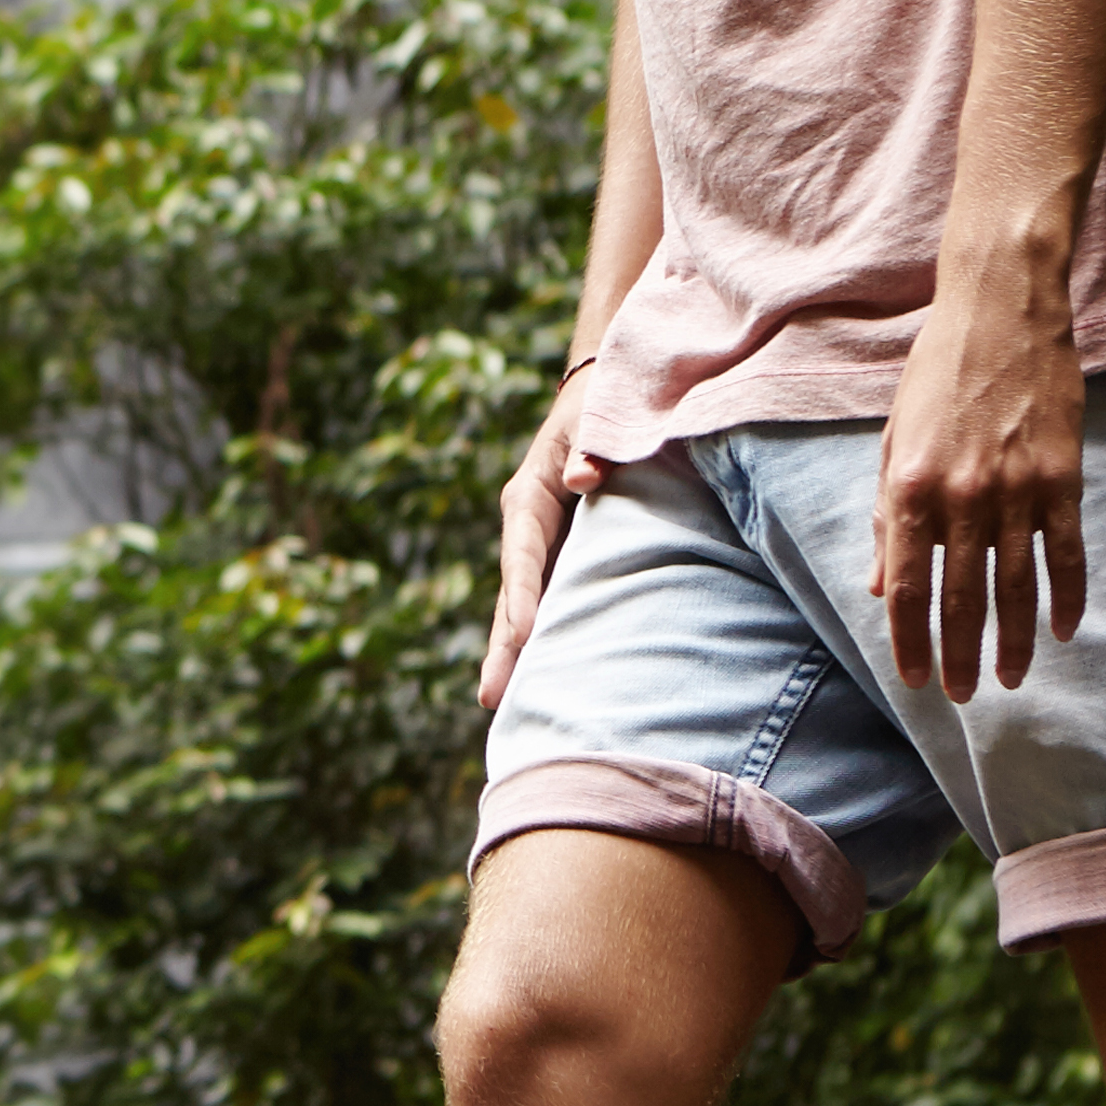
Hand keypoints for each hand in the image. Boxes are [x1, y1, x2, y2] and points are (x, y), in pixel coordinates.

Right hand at [475, 361, 609, 711]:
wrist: (614, 398)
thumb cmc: (610, 403)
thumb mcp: (599, 413)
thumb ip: (593, 442)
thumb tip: (582, 480)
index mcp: (530, 494)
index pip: (523, 551)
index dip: (522, 593)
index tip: (523, 635)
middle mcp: (529, 529)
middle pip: (514, 593)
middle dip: (504, 645)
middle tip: (491, 698)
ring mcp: (547, 549)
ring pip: (527, 607)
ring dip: (519, 654)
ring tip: (503, 707)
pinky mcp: (567, 559)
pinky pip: (555, 604)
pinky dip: (547, 640)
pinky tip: (547, 679)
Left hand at [871, 287, 1087, 701]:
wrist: (1000, 314)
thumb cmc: (936, 377)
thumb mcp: (893, 442)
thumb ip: (889, 518)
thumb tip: (881, 585)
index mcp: (910, 487)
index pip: (907, 585)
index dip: (909, 638)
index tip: (913, 678)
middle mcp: (962, 496)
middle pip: (961, 597)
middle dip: (959, 654)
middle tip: (961, 696)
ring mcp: (1016, 489)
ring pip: (1017, 586)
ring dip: (1016, 640)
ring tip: (1012, 678)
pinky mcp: (1062, 478)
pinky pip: (1067, 552)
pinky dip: (1067, 597)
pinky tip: (1065, 631)